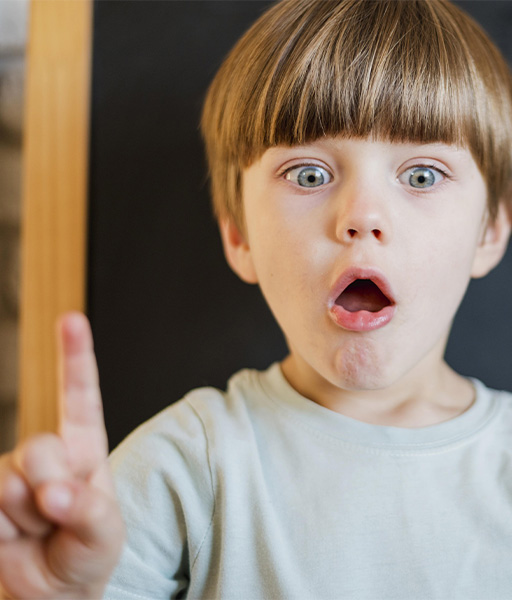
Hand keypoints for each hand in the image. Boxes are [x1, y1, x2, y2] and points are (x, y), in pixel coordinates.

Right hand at [0, 312, 123, 598]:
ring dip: (25, 520)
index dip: (74, 356)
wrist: (51, 591)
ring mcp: (7, 475)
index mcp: (84, 449)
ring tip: (39, 532)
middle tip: (58, 518)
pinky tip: (12, 539)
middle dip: (49, 490)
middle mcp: (44, 454)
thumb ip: (88, 511)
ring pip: (7, 484)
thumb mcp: (105, 535)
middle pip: (39, 449)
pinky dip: (1, 532)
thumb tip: (53, 493)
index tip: (71, 319)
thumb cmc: (86, 552)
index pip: (80, 396)